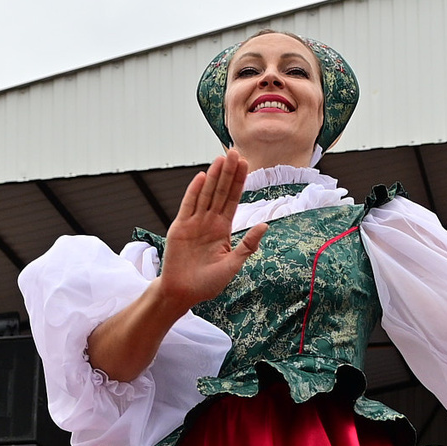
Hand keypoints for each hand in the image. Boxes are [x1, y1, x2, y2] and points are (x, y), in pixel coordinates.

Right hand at [158, 149, 262, 308]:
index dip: (239, 182)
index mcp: (222, 229)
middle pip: (220, 192)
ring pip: (206, 194)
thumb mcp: (232, 264)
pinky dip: (195, 191)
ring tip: (221, 158)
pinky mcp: (180, 227)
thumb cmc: (207, 283)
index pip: (233, 200)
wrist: (183, 293)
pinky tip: (203, 177)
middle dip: (228, 172)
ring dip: (214, 176)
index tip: (246, 164)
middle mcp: (209, 222)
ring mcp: (194, 223)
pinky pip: (189, 206)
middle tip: (234, 152)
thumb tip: (265, 225)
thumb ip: (248, 245)